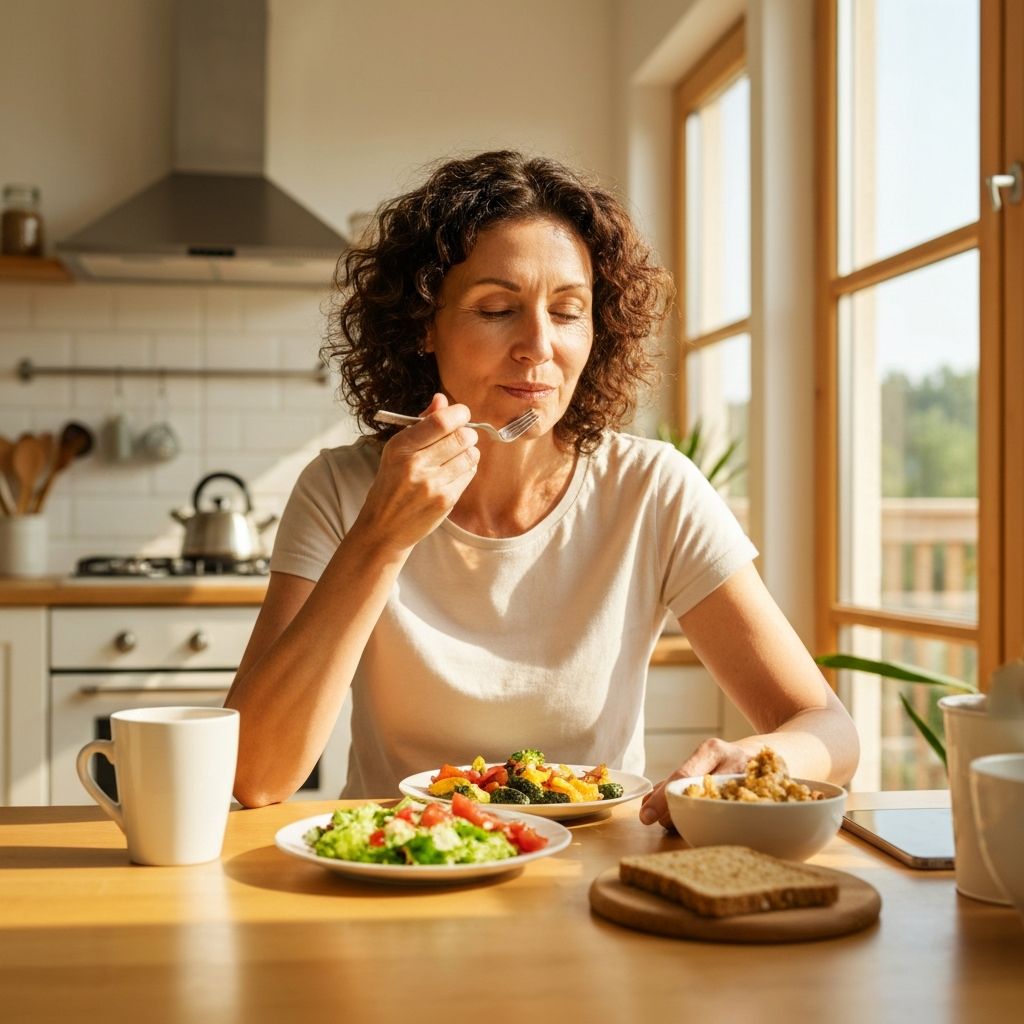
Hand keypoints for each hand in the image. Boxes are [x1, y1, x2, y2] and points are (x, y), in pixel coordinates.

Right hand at [355, 393, 479, 553]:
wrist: (384, 527)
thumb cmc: (392, 484)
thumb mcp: (397, 450)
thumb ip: (422, 423)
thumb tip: (442, 399)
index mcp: (400, 447)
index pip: (441, 421)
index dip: (459, 413)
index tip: (461, 414)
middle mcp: (415, 465)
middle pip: (461, 436)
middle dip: (467, 432)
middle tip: (462, 436)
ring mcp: (431, 485)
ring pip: (470, 455)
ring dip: (469, 451)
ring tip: (457, 455)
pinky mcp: (445, 500)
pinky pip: (469, 474)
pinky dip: (467, 468)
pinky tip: (455, 471)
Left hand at [638, 738, 756, 827]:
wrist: (769, 753)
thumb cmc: (725, 762)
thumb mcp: (703, 761)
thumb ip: (675, 780)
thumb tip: (647, 803)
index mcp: (712, 750)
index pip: (683, 776)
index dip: (662, 799)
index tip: (646, 815)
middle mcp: (733, 761)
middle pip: (699, 794)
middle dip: (676, 813)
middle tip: (663, 823)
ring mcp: (750, 780)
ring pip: (716, 808)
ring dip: (695, 821)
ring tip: (686, 823)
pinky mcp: (762, 798)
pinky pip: (735, 815)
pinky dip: (718, 823)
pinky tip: (712, 825)